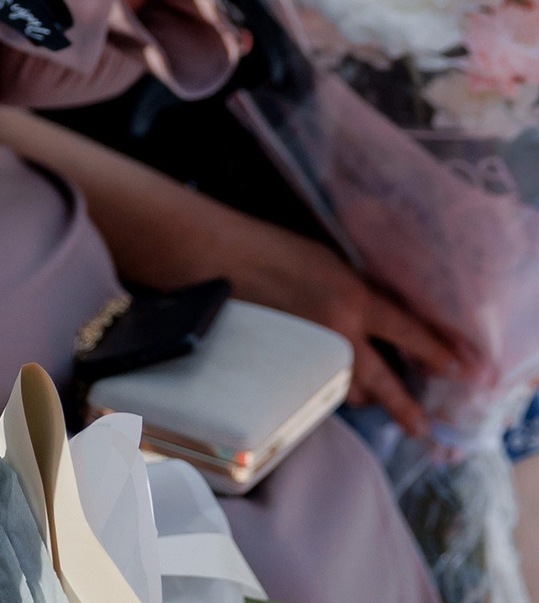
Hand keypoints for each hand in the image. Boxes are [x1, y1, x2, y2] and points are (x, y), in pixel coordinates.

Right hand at [217, 209, 465, 439]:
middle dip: (404, 407)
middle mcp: (337, 331)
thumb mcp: (327, 261)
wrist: (215, 253)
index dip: (436, 352)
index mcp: (353, 298)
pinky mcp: (279, 365)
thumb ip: (355, 291)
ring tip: (369, 402)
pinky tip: (324, 389)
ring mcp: (306, 352)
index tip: (458, 369)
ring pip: (344, 389)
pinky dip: (322, 388)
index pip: (408, 332)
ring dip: (358, 395)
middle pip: (382, 380)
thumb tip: (375, 316)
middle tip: (422, 427)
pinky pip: (311, 386)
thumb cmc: (268, 247)